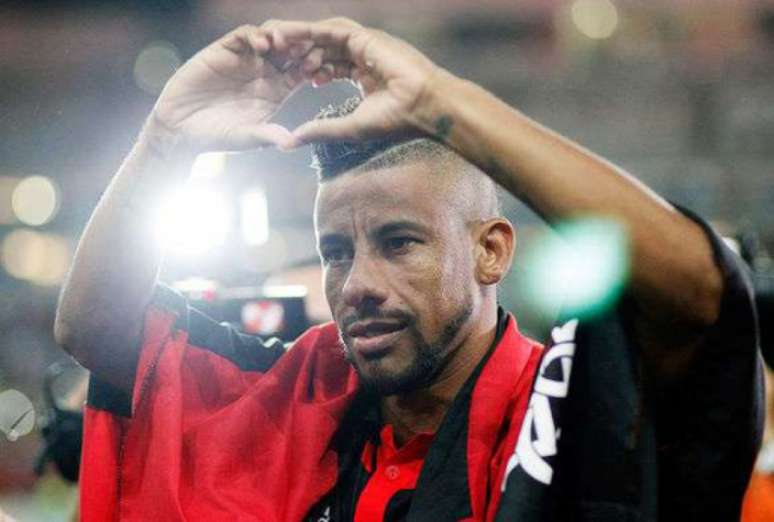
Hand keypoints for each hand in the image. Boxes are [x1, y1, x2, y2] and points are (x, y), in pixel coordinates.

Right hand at [146, 23, 304, 153]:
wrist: (181, 129)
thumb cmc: (218, 137)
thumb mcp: (248, 137)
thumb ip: (269, 135)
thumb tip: (293, 143)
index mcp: (277, 90)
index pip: (303, 71)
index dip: (314, 67)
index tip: (322, 68)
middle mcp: (264, 72)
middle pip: (292, 49)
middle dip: (302, 46)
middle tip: (309, 48)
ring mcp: (246, 59)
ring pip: (272, 36)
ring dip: (282, 37)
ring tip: (286, 46)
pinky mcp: (225, 50)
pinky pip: (246, 35)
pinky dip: (256, 35)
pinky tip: (263, 45)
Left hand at [272, 18, 444, 145]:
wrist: (426, 107)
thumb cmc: (397, 120)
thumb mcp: (350, 127)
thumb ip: (321, 130)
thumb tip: (291, 141)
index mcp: (363, 73)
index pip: (329, 65)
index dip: (308, 69)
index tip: (288, 78)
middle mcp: (363, 55)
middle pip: (322, 47)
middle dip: (296, 50)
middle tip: (270, 55)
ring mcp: (364, 43)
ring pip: (322, 35)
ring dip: (296, 37)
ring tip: (270, 41)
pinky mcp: (365, 37)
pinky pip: (328, 31)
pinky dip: (307, 32)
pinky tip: (285, 36)